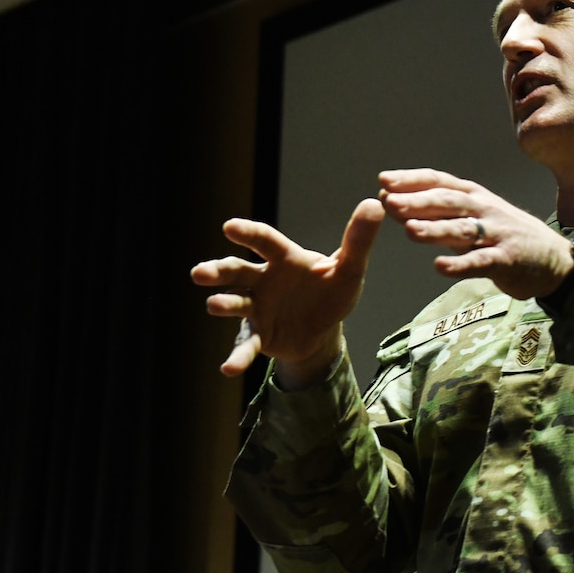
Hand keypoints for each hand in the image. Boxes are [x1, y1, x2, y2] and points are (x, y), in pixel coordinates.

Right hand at [192, 200, 384, 382]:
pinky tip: (229, 369)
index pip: (264, 241)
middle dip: (218, 271)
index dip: (247, 233)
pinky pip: (246, 345)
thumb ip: (358, 240)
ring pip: (234, 303)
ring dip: (223, 303)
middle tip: (200, 272)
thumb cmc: (330, 290)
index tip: (229, 227)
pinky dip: (238, 356)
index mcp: (284, 259)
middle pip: (236, 271)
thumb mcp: (349, 269)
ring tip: (214, 305)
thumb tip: (374, 203)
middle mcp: (262, 280)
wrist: (323, 329)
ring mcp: (256, 307)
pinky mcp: (258, 335)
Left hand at [378, 169, 573, 300]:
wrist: (554, 260)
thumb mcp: (473, 218)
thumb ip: (438, 214)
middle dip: (418, 202)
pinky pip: (481, 262)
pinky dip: (460, 264)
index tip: (383, 181)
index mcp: (475, 196)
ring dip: (436, 230)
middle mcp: (485, 210)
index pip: (440, 182)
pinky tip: (440, 267)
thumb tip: (394, 203)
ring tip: (410, 232)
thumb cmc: (506, 236)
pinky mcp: (507, 260)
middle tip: (388, 203)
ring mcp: (497, 234)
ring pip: (463, 230)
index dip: (412, 181)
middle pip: (449, 203)